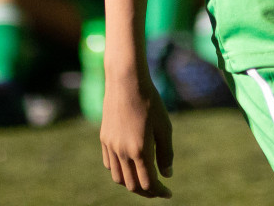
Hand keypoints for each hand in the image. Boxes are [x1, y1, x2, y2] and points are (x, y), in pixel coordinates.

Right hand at [101, 76, 173, 197]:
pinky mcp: (104, 139)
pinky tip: (131, 166)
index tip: (168, 193)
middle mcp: (122, 152)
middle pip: (132, 185)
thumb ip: (166, 153)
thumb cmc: (150, 102)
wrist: (126, 81)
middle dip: (147, 192)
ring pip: (119, 178)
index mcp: (140, 150)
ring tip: (144, 180)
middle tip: (158, 189)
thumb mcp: (164, 127)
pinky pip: (110, 164)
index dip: (159, 192)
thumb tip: (167, 175)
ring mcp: (111, 146)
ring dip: (132, 183)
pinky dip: (120, 171)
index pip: (148, 183)